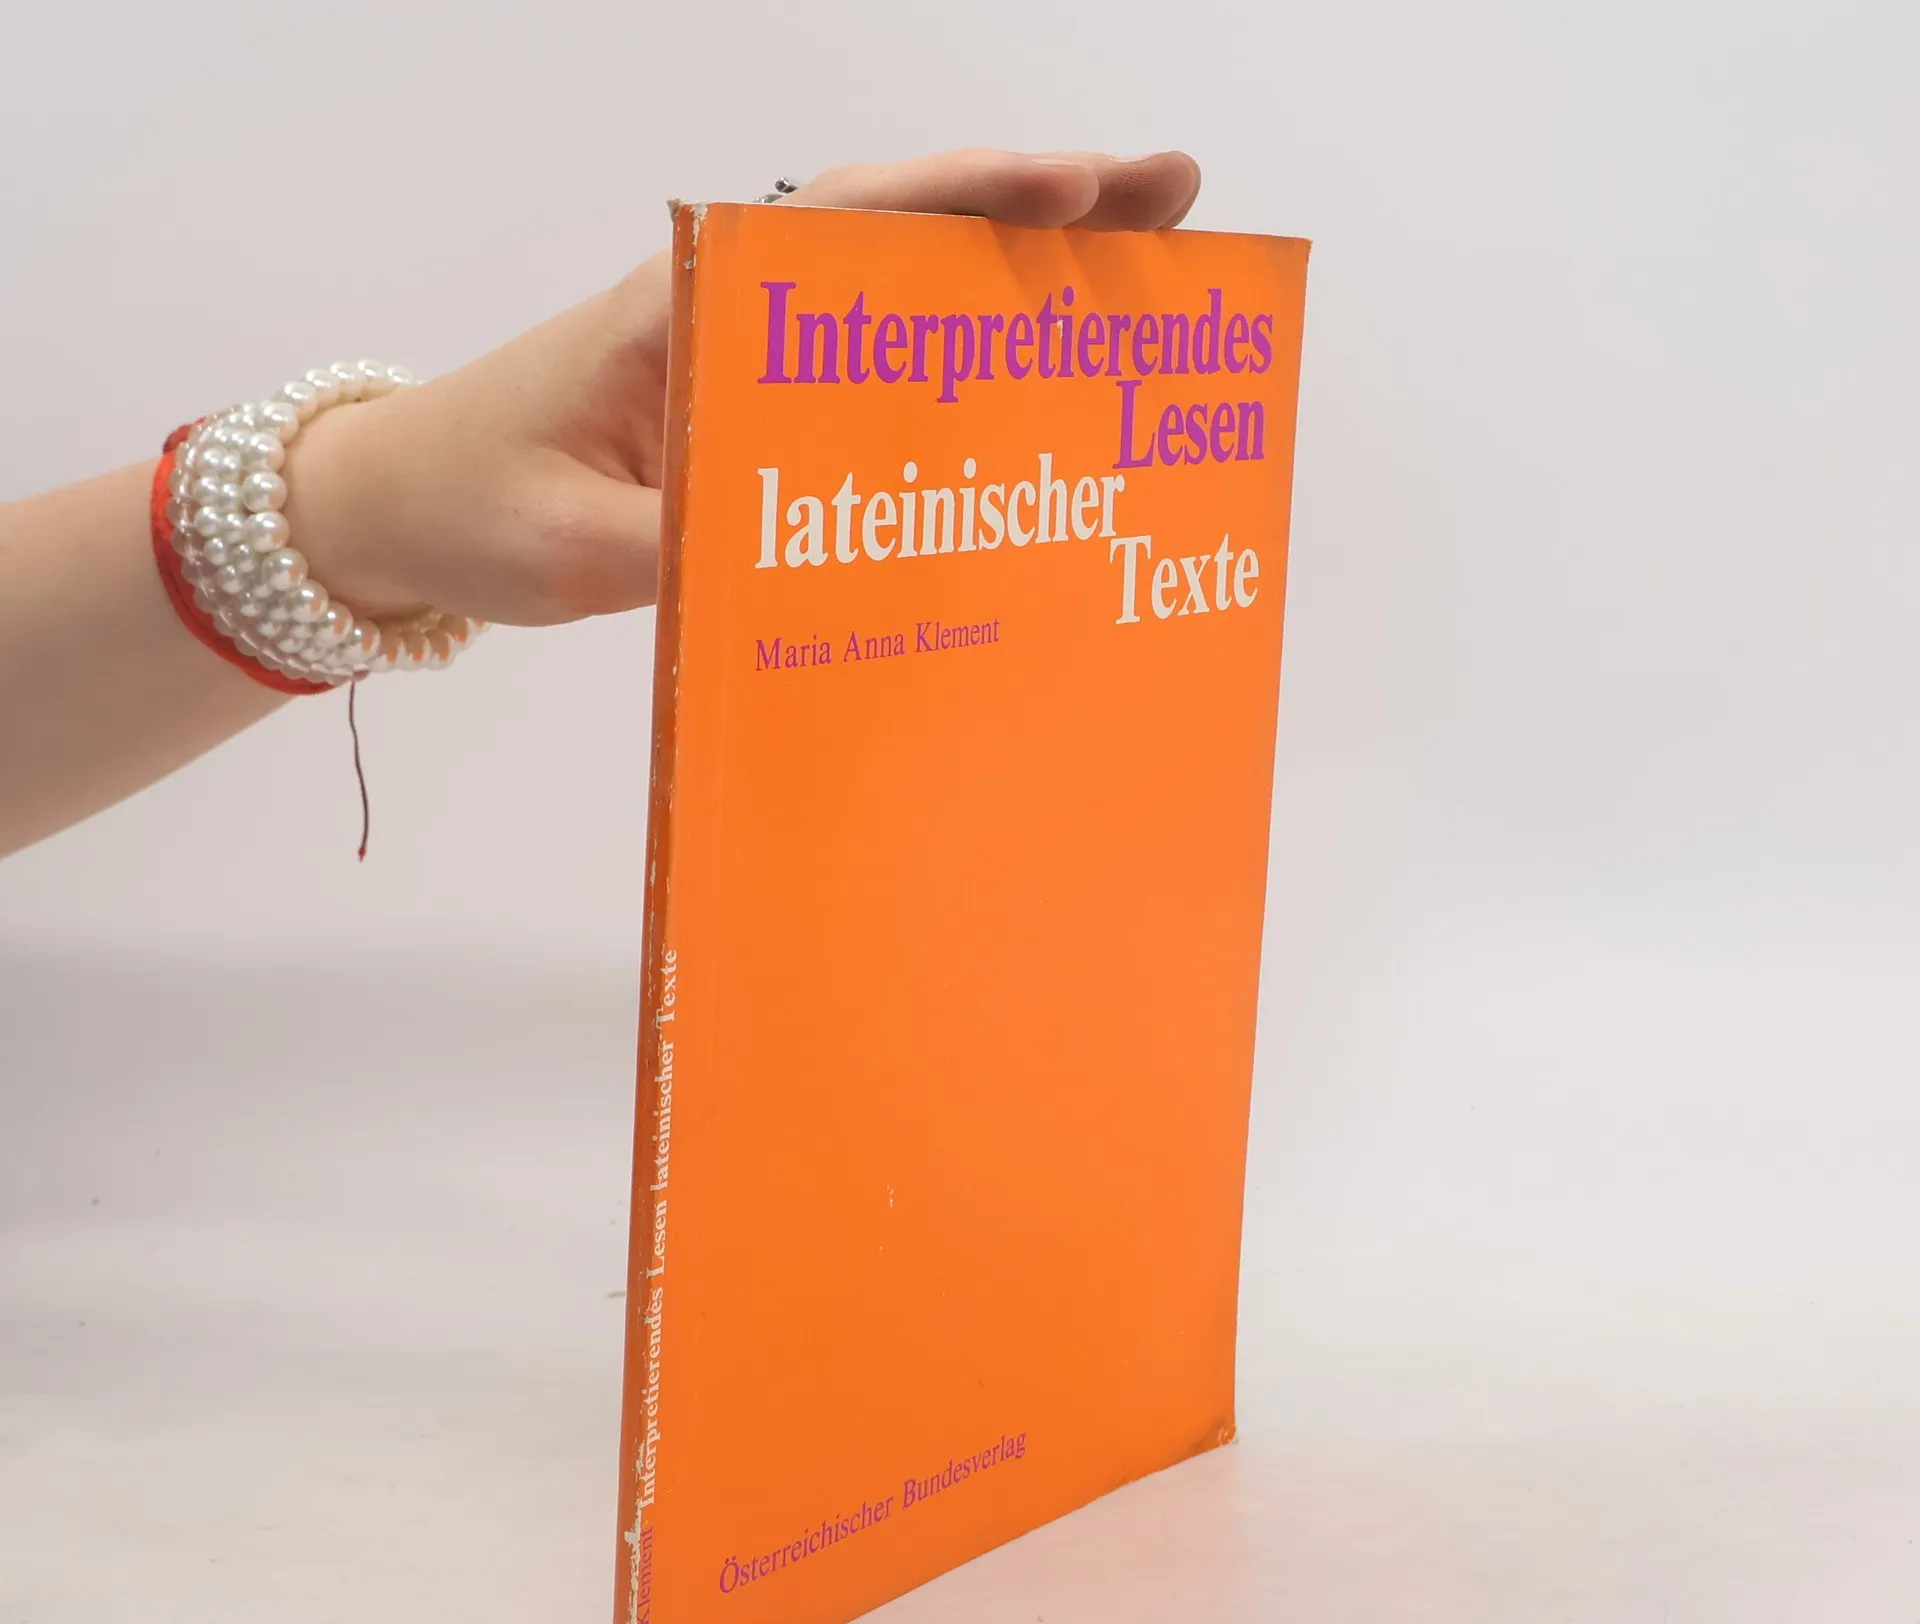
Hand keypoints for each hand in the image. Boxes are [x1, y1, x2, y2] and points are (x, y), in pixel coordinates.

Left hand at [285, 149, 1201, 629]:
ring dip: (1022, 280)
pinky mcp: (752, 410)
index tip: (1073, 188)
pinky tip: (1036, 388)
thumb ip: (687, 546)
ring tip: (1148, 274)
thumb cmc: (471, 503)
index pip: (843, 223)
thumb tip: (821, 566)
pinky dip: (961, 364)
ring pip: (905, 294)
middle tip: (1177, 199)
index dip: (964, 200)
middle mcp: (733, 309)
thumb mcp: (571, 542)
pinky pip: (875, 372)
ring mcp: (749, 355)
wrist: (400, 507)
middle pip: (908, 232)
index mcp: (687, 306)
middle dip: (1043, 210)